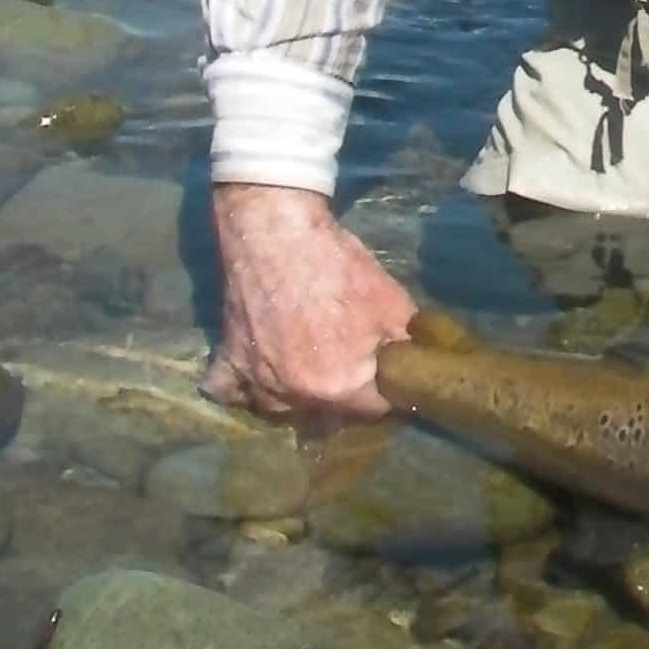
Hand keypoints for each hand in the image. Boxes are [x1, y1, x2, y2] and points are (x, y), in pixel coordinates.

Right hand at [202, 181, 416, 420]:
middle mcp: (294, 396)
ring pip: (282, 410)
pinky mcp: (228, 362)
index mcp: (339, 387)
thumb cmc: (338, 267)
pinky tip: (261, 373)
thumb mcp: (392, 303)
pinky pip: (233, 393)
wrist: (276, 233)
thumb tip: (420, 365)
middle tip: (350, 365)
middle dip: (344, 397)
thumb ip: (407, 345)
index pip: (373, 411)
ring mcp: (256, 383)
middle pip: (327, 414)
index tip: (388, 375)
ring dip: (298, 399)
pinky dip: (245, 389)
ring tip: (311, 372)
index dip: (386, 393)